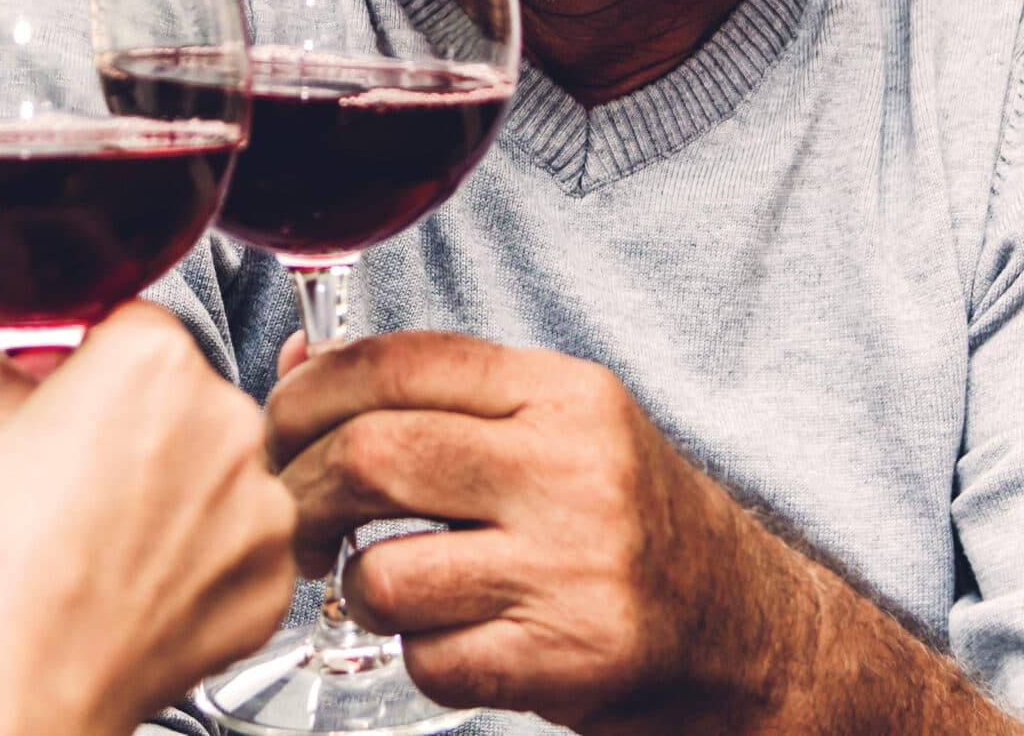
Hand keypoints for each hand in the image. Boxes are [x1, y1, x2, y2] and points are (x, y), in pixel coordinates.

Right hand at [0, 305, 296, 735]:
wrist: (17, 696)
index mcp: (150, 358)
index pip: (129, 325)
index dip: (86, 364)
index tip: (63, 396)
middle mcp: (223, 417)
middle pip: (183, 394)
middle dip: (136, 425)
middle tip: (74, 478)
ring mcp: (259, 502)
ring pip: (218, 469)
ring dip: (176, 491)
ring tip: (103, 541)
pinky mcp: (272, 577)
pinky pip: (241, 543)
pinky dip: (202, 559)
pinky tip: (139, 581)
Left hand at [265, 331, 793, 734]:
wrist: (746, 630)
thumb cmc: (631, 522)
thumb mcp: (550, 426)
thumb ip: (432, 394)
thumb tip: (297, 368)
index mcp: (562, 395)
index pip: (398, 363)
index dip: (308, 393)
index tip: (277, 428)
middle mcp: (571, 471)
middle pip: (371, 457)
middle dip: (299, 491)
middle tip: (293, 514)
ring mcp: (570, 571)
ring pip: (383, 572)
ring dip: (354, 588)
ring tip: (381, 585)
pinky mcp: (566, 661)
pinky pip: (428, 661)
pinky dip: (415, 657)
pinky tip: (448, 639)